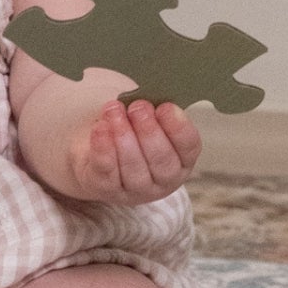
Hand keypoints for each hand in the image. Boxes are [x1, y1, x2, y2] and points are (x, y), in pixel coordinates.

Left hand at [62, 94, 201, 203]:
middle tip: (138, 107)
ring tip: (114, 111)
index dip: (178, 127)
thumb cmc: (132, 132)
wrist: (98, 153)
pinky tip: (100, 127)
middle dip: (149, 131)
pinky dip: (103, 147)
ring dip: (124, 135)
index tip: (165, 106)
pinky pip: (107, 170)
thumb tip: (152, 97)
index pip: (189, 146)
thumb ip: (156, 111)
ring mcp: (135, 190)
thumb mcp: (149, 120)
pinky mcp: (107, 190)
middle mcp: (163, 180)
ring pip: (134, 167)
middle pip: (162, 159)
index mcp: (182, 160)